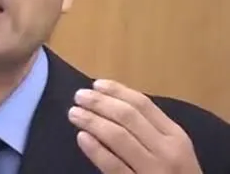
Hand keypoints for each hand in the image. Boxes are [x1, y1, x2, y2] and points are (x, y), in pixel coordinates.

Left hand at [68, 79, 201, 173]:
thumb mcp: (171, 149)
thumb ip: (150, 129)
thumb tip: (111, 102)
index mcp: (175, 135)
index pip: (142, 104)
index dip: (117, 91)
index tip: (96, 84)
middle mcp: (166, 150)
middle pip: (127, 116)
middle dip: (100, 102)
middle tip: (79, 96)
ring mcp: (153, 170)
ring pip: (118, 136)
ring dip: (92, 120)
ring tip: (74, 113)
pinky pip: (113, 165)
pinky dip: (96, 149)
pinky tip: (82, 138)